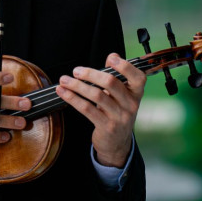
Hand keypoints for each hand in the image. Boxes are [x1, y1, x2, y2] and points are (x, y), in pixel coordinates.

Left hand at [55, 53, 144, 167]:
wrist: (117, 144)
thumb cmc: (116, 113)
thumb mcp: (120, 96)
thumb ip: (116, 76)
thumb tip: (112, 56)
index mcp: (136, 94)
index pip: (138, 77)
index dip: (125, 66)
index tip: (111, 59)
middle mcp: (131, 105)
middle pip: (112, 83)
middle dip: (91, 74)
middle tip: (76, 70)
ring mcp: (120, 117)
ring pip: (97, 95)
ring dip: (77, 86)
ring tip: (64, 80)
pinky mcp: (107, 127)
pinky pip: (87, 109)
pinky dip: (73, 98)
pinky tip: (63, 92)